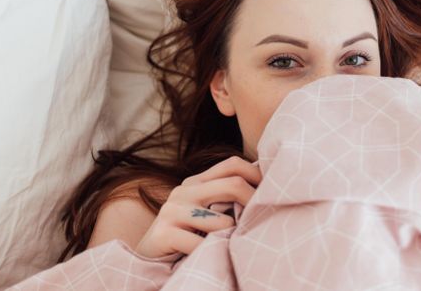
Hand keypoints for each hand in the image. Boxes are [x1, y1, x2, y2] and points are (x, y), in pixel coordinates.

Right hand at [134, 155, 261, 258]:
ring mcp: (172, 210)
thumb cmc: (186, 234)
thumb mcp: (205, 211)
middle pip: (232, 185)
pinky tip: (210, 256)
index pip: (232, 165)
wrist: (148, 256)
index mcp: (196, 182)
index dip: (256, 174)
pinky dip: (211, 253)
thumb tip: (263, 190)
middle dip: (253, 201)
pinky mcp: (164, 233)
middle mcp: (184, 191)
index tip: (272, 190)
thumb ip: (225, 199)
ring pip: (220, 221)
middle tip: (263, 219)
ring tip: (230, 246)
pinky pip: (200, 244)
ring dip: (230, 236)